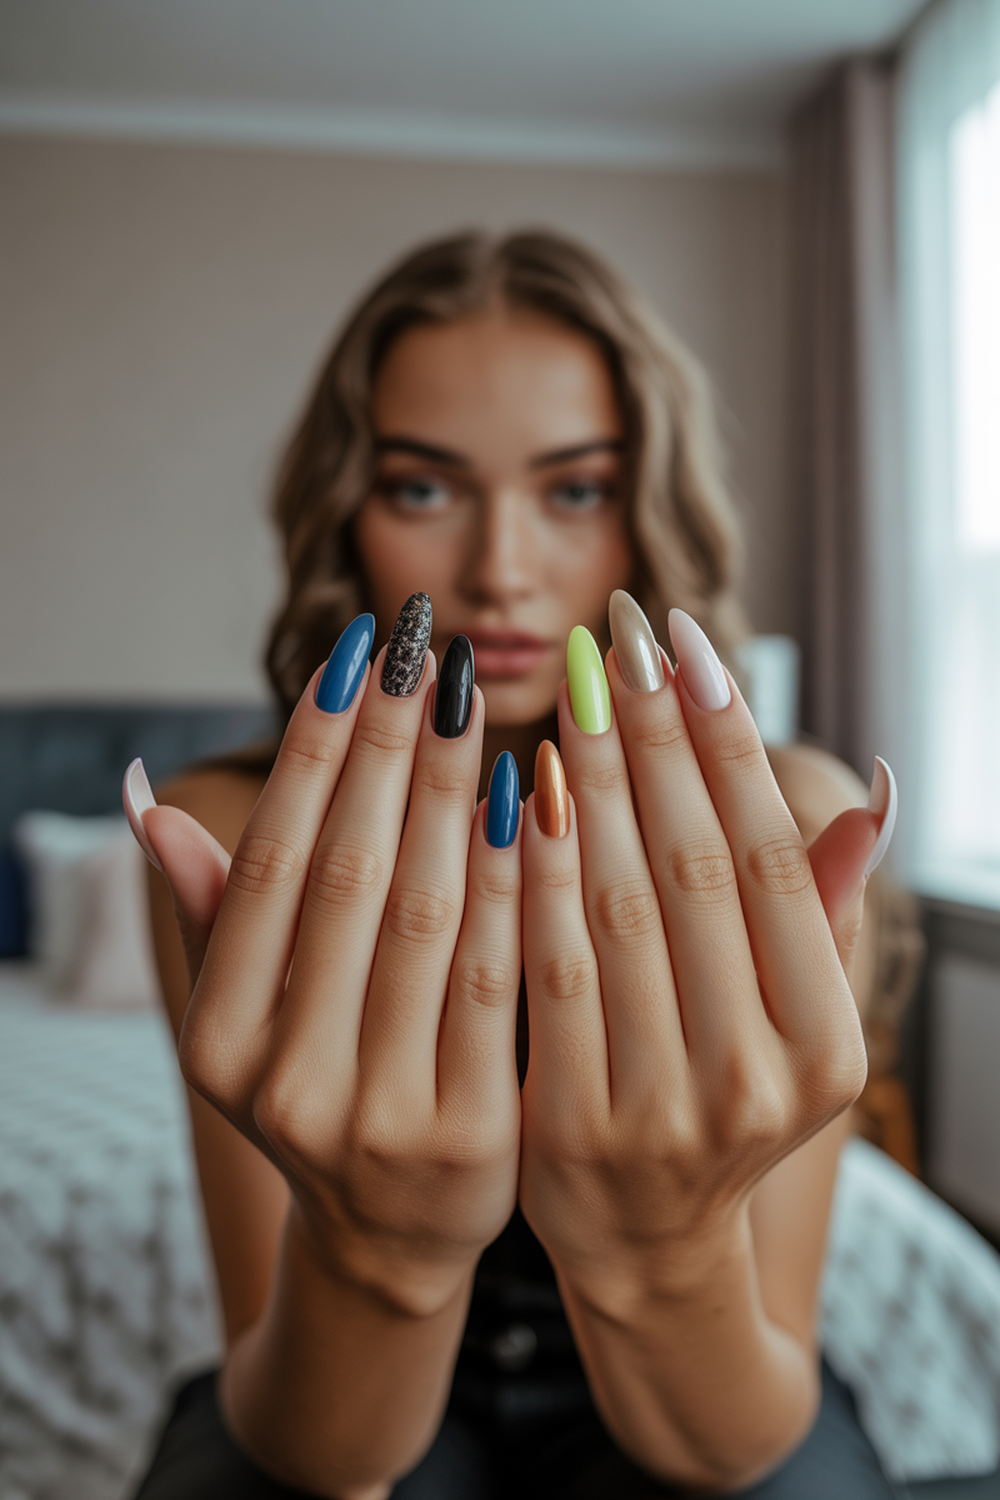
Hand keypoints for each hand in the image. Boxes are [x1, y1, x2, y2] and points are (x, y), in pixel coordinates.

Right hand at [127, 608, 522, 1312]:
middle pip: (349, 873)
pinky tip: (533, 793)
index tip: (355, 651)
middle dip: (387, 743)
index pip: (273, 861)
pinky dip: (511, 879)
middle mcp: (284, 1079)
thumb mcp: (246, 1015)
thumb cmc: (322, 1084)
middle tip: (425, 644)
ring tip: (473, 692)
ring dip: (449, 788)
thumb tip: (146, 795)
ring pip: (424, 913)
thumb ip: (213, 909)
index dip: (315, 748)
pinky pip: (497, 976)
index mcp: (218, 1038)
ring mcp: (376, 1114)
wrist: (393, 1236)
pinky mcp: (472, 1136)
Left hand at [518, 599, 892, 1290]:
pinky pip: (547, 963)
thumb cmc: (723, 1098)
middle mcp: (760, 1079)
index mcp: (829, 1043)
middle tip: (617, 631)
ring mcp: (665, 1108)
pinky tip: (522, 783)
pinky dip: (536, 867)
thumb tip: (872, 787)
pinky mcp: (572, 1124)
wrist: (645, 1241)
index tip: (684, 640)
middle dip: (653, 731)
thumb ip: (822, 910)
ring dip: (592, 776)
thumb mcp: (797, 1022)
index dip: (727, 739)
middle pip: (696, 864)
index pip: (775, 856)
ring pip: (621, 902)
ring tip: (570, 680)